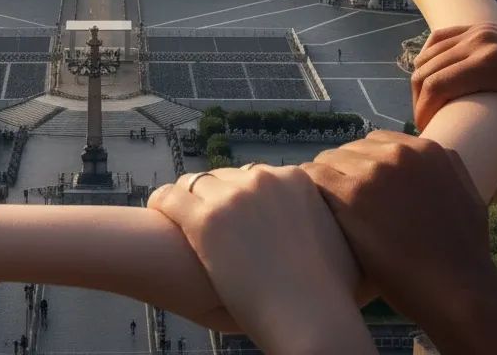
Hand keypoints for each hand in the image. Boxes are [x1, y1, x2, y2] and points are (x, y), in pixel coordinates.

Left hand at [148, 166, 371, 351]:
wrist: (313, 320)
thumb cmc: (331, 297)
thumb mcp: (339, 243)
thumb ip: (323, 222)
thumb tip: (329, 225)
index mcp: (295, 180)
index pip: (256, 176)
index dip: (244, 197)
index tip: (236, 213)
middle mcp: (262, 179)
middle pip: (226, 177)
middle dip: (216, 196)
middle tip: (206, 218)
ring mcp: (233, 197)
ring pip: (196, 183)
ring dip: (188, 198)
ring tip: (175, 213)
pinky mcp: (205, 220)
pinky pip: (171, 198)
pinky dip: (162, 202)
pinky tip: (157, 210)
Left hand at [303, 132, 495, 325]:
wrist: (460, 293)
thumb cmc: (466, 255)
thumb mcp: (469, 195)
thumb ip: (447, 169)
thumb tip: (424, 158)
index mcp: (426, 149)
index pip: (376, 143)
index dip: (364, 165)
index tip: (359, 185)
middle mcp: (398, 153)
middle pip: (350, 150)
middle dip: (345, 172)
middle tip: (338, 200)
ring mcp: (373, 171)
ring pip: (329, 161)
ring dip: (325, 181)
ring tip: (321, 205)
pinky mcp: (350, 193)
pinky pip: (314, 176)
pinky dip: (308, 188)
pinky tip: (305, 204)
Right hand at [413, 25, 496, 188]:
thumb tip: (492, 190)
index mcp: (492, 64)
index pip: (437, 84)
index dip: (423, 110)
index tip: (427, 133)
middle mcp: (480, 41)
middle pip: (427, 68)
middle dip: (419, 98)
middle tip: (427, 124)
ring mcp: (481, 30)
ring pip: (431, 51)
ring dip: (422, 77)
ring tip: (430, 105)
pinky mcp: (484, 28)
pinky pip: (443, 37)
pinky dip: (431, 54)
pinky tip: (434, 73)